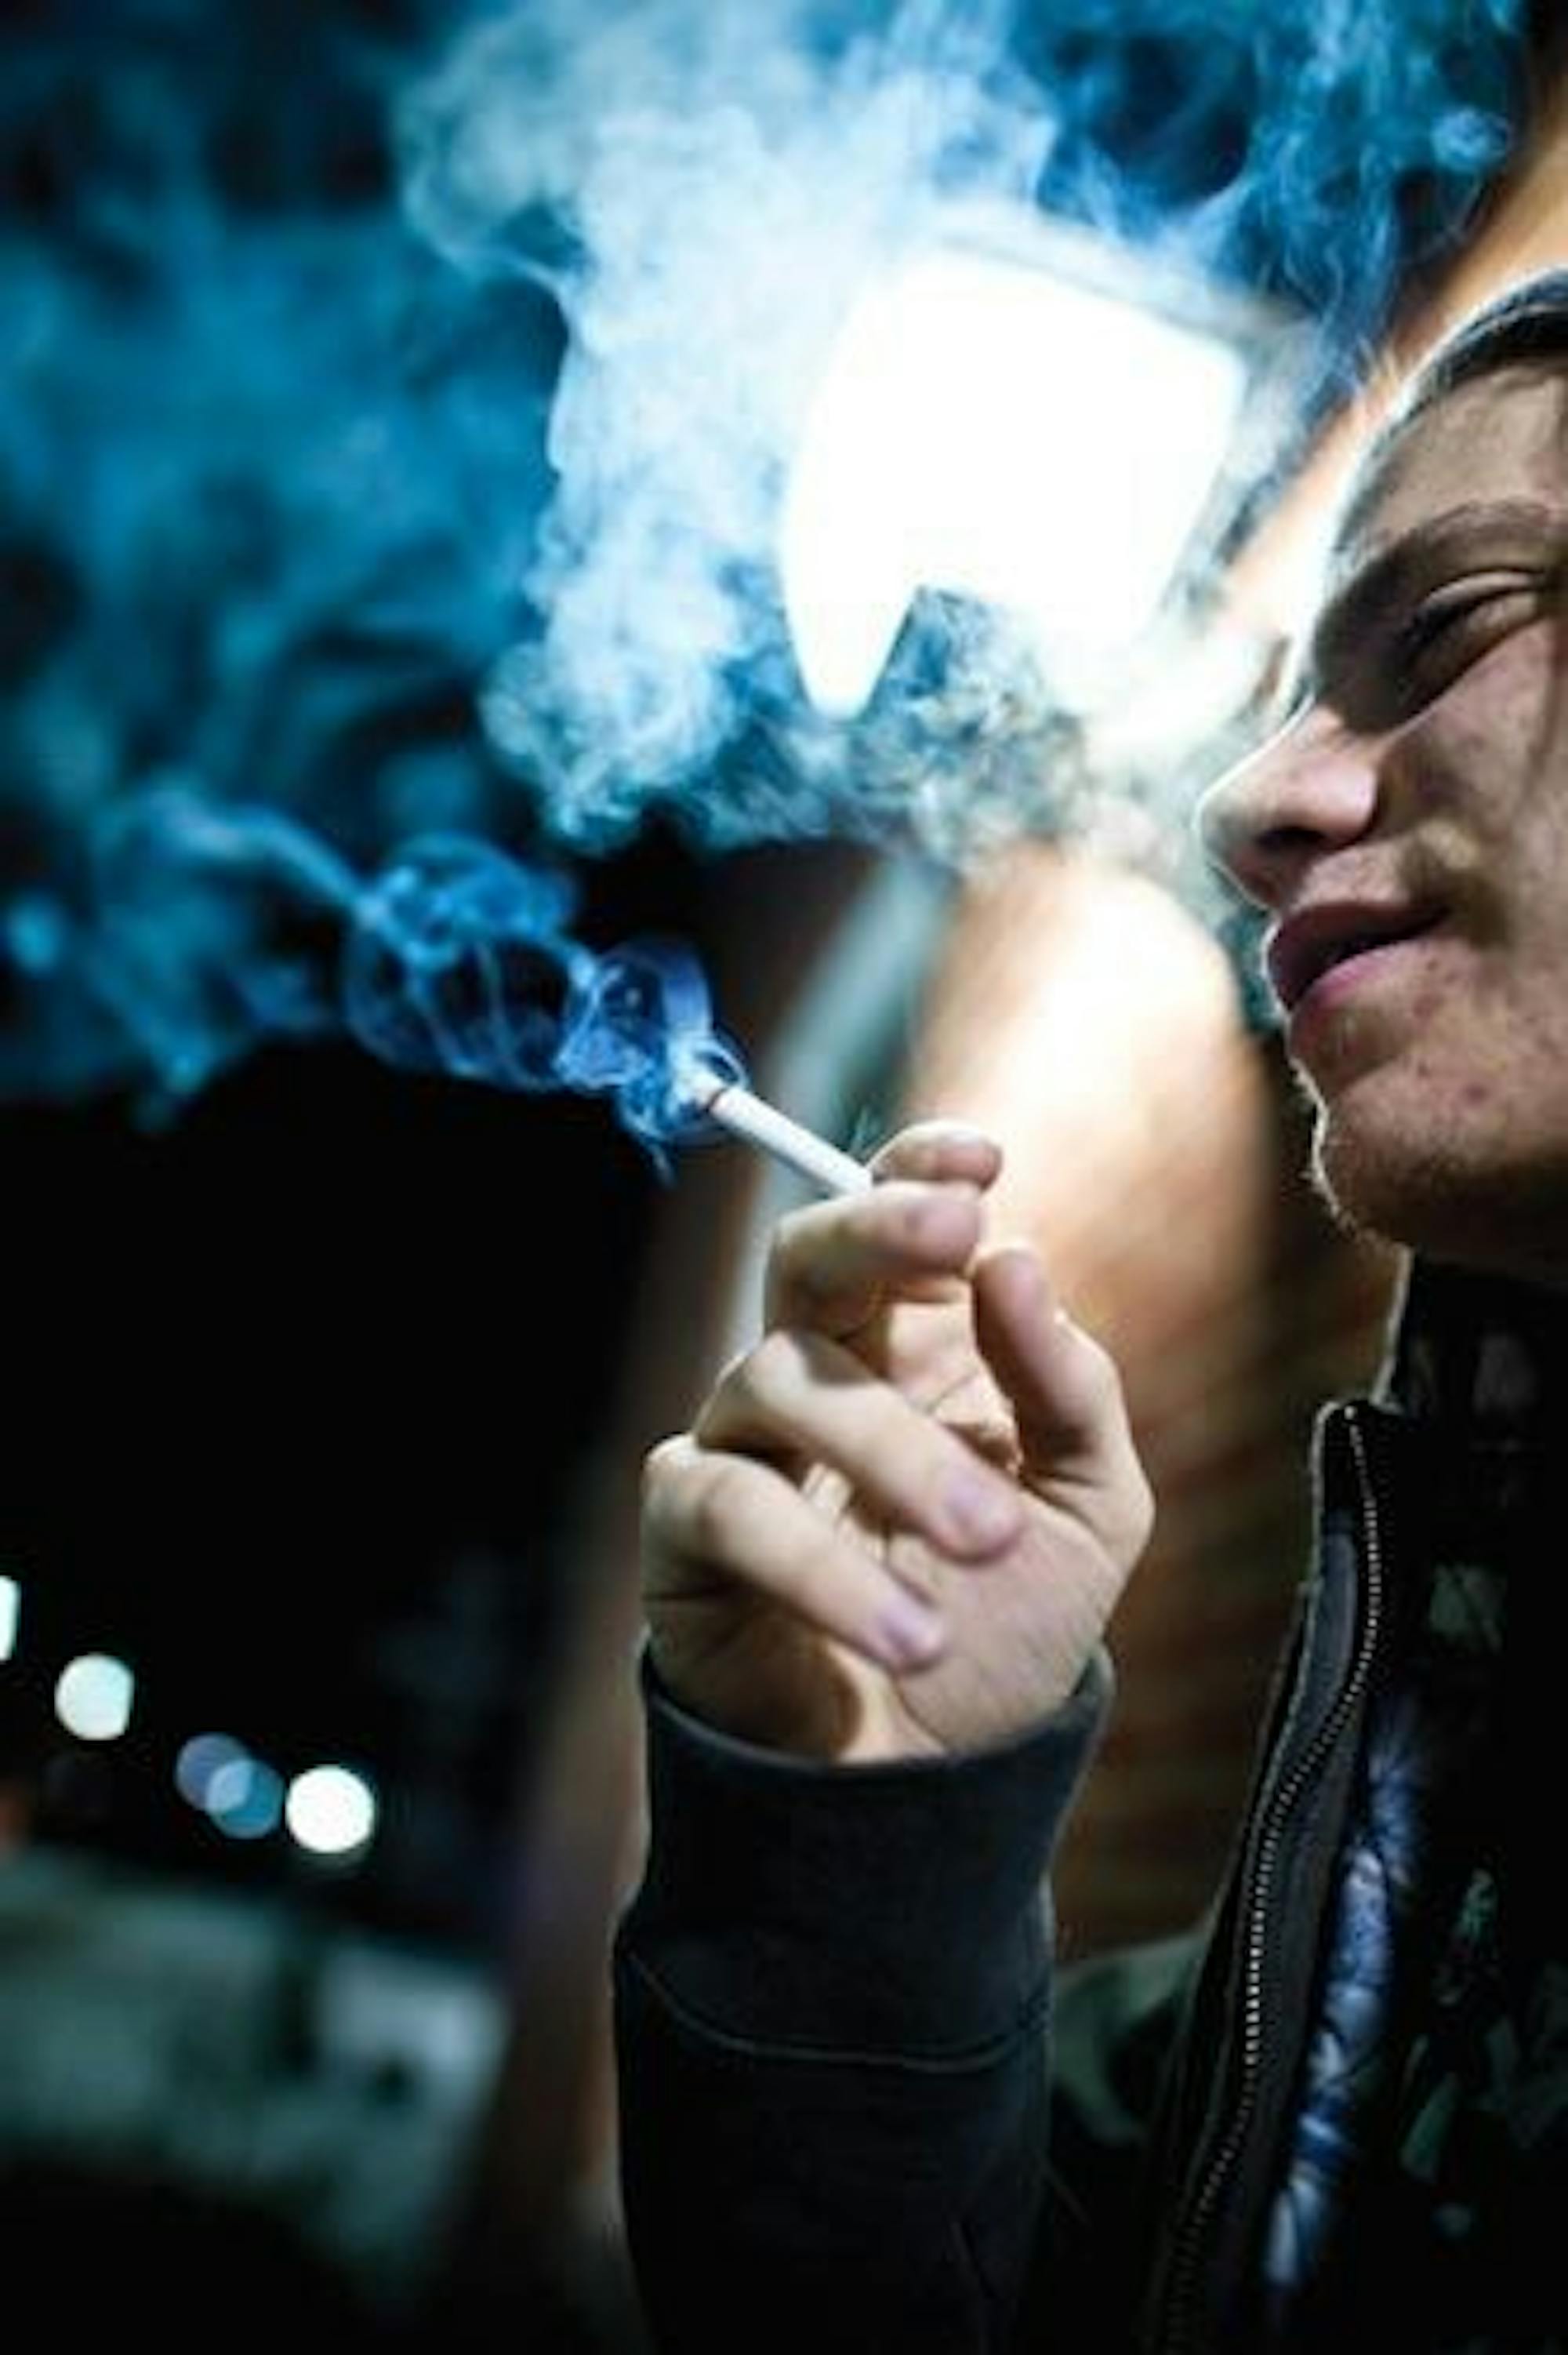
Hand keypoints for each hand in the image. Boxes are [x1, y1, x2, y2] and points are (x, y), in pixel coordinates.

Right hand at [640, 1121, 1153, 1761]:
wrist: (934, 1786)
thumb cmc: (1006, 1629)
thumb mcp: (1089, 1509)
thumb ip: (1070, 1389)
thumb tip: (1016, 1258)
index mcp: (915, 1349)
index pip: (888, 1219)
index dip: (913, 1169)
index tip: (981, 1161)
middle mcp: (818, 1375)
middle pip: (804, 1254)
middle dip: (876, 1226)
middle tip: (958, 1235)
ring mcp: (741, 1444)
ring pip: (782, 1379)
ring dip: (895, 1451)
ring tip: (989, 1541)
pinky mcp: (686, 1534)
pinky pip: (729, 1504)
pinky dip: (822, 1565)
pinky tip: (907, 1633)